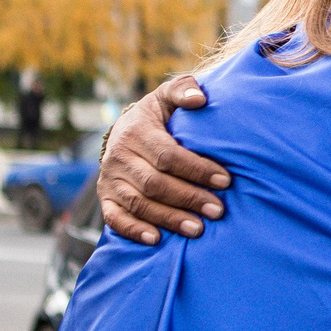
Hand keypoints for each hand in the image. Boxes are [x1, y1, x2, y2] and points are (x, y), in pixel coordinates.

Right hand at [97, 76, 230, 244]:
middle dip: (189, 198)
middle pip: (155, 183)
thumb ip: (183, 91)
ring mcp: (109, 180)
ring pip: (139, 204)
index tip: (225, 180)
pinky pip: (115, 219)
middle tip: (218, 210)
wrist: (123, 132)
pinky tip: (156, 240)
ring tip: (198, 229)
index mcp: (136, 132)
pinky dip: (134, 230)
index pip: (168, 155)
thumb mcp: (166, 97)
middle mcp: (118, 157)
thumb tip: (200, 99)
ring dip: (169, 219)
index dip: (197, 169)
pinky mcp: (105, 198)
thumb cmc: (156, 116)